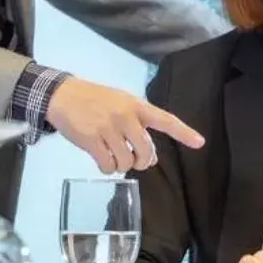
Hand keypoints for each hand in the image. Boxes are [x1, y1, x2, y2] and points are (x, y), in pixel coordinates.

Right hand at [45, 77, 204, 173]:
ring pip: (126, 162)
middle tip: (134, 160)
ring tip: (112, 156)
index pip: (165, 119)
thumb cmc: (94, 100)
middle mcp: (125, 116)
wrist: (63, 95)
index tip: (199, 143)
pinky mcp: (91, 140)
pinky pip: (108, 165)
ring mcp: (108, 128)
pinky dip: (107, 168)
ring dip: (121, 165)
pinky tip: (102, 160)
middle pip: (146, 151)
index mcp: (136, 105)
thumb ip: (137, 125)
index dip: (183, 132)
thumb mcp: (120, 102)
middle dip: (142, 161)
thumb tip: (149, 159)